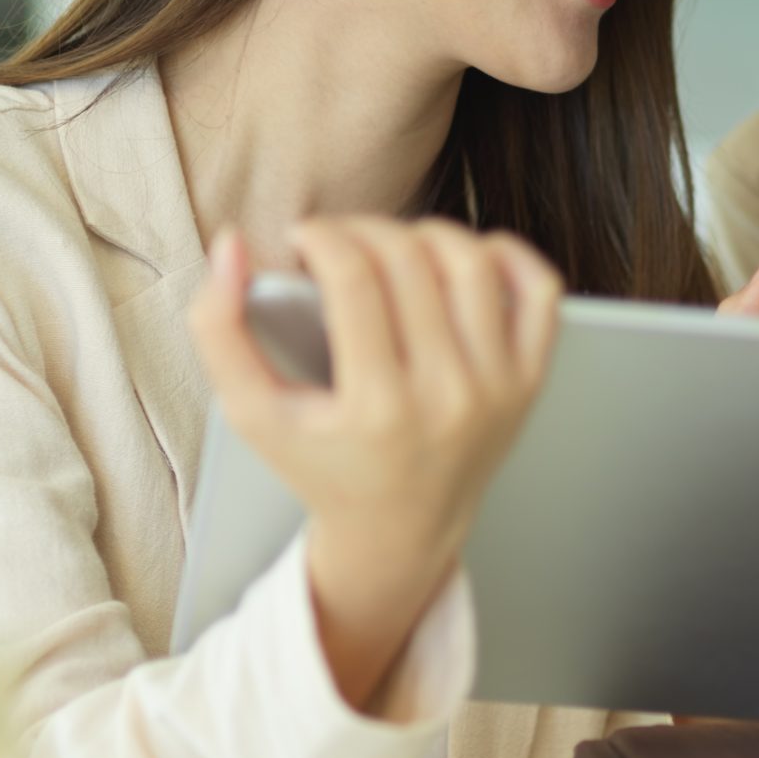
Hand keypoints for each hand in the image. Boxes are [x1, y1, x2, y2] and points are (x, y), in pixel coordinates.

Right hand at [189, 216, 562, 711]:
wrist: (401, 528)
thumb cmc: (323, 464)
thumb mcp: (252, 413)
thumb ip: (219, 329)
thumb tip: (233, 244)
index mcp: (378, 408)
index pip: (355, 279)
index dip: (322, 236)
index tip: (303, 237)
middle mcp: (447, 396)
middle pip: (411, 262)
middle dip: (364, 229)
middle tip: (340, 239)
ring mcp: (497, 387)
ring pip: (473, 263)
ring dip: (426, 232)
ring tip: (392, 245)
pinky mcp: (530, 379)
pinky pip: (539, 290)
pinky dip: (507, 253)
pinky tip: (465, 254)